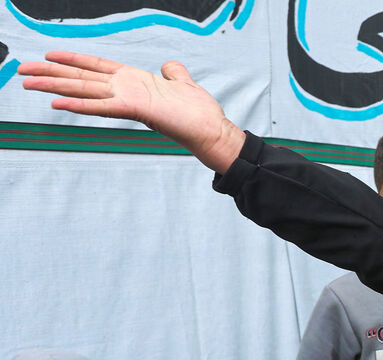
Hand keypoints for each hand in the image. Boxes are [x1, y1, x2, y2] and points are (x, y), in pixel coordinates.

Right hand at [19, 52, 244, 172]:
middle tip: (20, 71)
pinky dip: (80, 105)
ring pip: (84, 90)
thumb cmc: (199, 112)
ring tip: (27, 83)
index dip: (73, 59)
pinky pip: (102, 106)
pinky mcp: (135, 109)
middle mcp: (126, 89)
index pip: (97, 66)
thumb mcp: (184, 84)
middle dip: (50, 75)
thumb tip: (170, 66)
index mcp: (134, 80)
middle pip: (82, 78)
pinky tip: (58, 103)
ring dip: (54, 87)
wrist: (212, 131)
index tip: (49, 55)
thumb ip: (174, 73)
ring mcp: (128, 100)